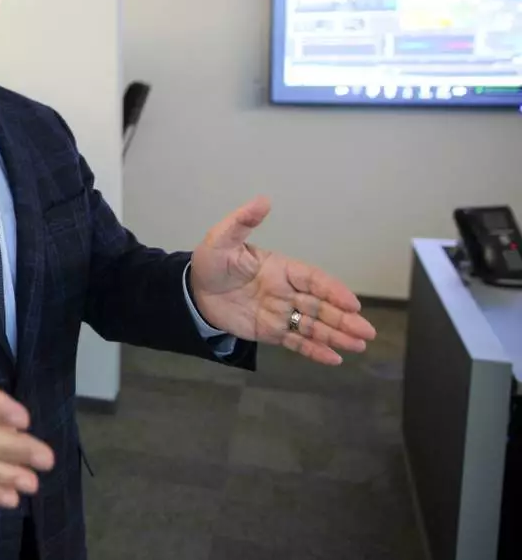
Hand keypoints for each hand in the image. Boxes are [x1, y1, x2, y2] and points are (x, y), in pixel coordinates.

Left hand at [189, 196, 376, 364]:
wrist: (191, 292)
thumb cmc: (210, 262)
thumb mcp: (222, 239)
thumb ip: (243, 221)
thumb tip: (263, 200)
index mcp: (281, 269)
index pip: (313, 280)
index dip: (334, 291)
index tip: (352, 304)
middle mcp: (286, 291)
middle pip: (321, 306)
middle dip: (344, 319)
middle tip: (367, 332)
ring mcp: (280, 313)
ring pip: (313, 325)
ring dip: (336, 336)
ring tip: (359, 346)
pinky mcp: (269, 331)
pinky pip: (295, 342)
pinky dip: (314, 350)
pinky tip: (334, 359)